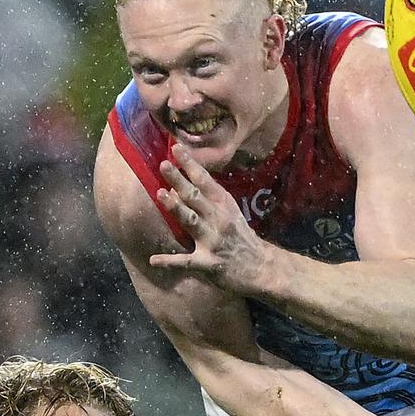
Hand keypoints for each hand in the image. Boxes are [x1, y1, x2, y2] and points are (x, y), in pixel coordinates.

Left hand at [151, 144, 270, 293]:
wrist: (261, 267)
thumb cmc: (240, 236)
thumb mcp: (228, 212)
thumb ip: (205, 200)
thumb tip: (175, 187)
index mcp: (223, 204)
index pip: (205, 180)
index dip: (190, 164)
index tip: (176, 148)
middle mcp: (218, 219)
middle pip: (195, 197)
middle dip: (179, 180)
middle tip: (163, 165)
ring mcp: (213, 241)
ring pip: (191, 221)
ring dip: (176, 207)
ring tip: (161, 194)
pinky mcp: (208, 264)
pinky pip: (186, 262)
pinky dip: (169, 262)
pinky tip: (153, 260)